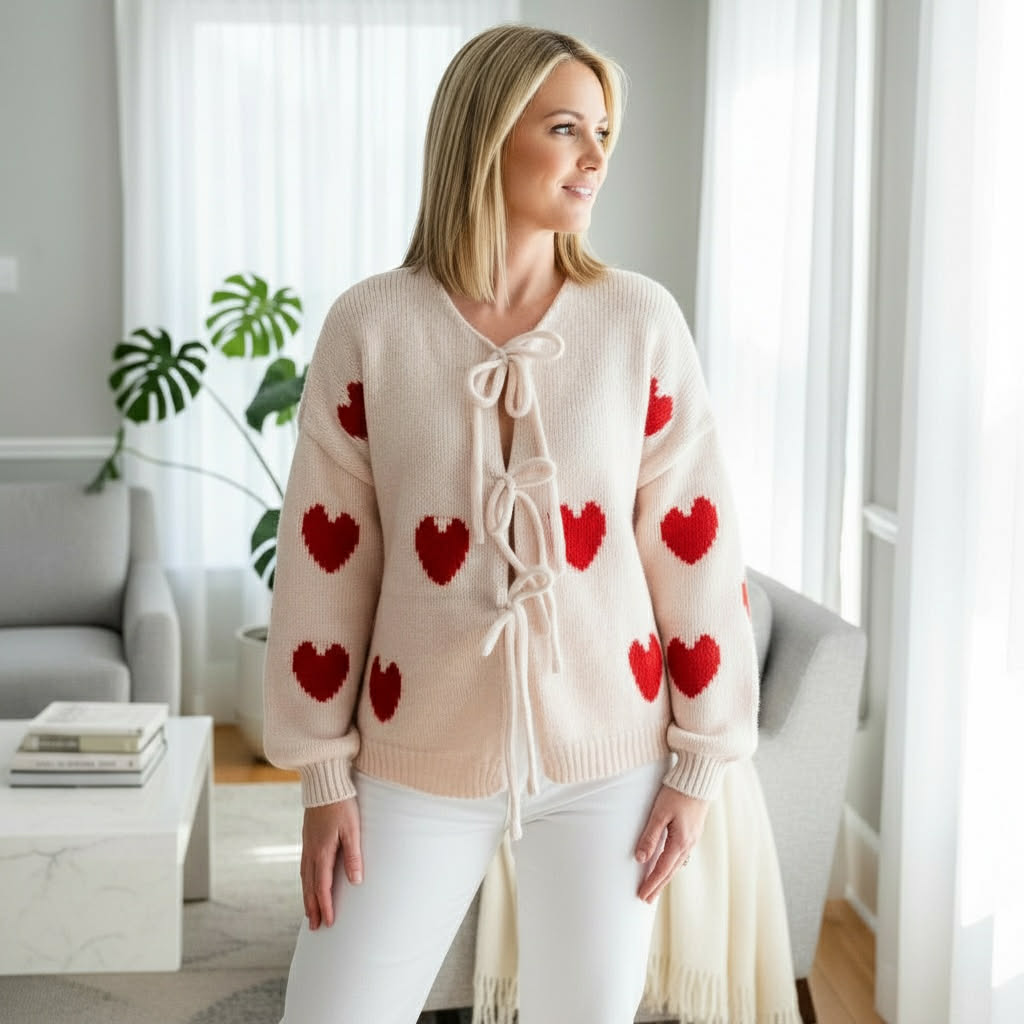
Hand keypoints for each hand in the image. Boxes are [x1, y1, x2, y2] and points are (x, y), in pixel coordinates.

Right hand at [300, 797, 362, 928]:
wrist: (324, 784)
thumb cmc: (341, 805)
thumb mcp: (352, 830)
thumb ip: (353, 856)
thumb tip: (356, 882)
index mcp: (322, 853)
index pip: (323, 887)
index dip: (326, 906)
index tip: (329, 923)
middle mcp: (311, 852)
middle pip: (310, 887)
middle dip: (313, 908)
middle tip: (314, 927)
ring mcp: (307, 845)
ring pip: (305, 878)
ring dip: (307, 897)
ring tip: (309, 912)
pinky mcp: (308, 838)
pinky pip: (304, 867)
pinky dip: (306, 882)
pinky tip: (309, 883)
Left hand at [634, 785, 708, 902]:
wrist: (698, 778)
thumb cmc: (677, 793)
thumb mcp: (659, 813)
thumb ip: (649, 836)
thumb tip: (639, 858)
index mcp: (680, 842)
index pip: (662, 869)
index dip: (651, 883)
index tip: (641, 896)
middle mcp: (688, 844)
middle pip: (670, 871)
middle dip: (658, 886)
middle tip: (646, 899)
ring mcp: (692, 838)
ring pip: (676, 864)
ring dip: (665, 877)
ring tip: (655, 887)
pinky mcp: (693, 832)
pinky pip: (681, 855)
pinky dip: (671, 865)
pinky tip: (667, 865)